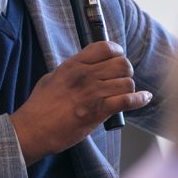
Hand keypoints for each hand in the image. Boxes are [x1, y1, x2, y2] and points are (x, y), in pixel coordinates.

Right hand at [9, 41, 151, 164]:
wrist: (33, 129)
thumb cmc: (39, 106)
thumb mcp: (53, 77)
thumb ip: (71, 69)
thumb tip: (87, 67)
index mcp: (73, 64)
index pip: (105, 47)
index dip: (116, 52)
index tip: (118, 57)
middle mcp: (85, 75)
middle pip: (121, 64)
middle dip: (125, 71)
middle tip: (121, 78)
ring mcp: (93, 93)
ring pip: (127, 82)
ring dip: (130, 88)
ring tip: (125, 93)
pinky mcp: (98, 111)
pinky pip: (128, 100)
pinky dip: (140, 100)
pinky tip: (144, 98)